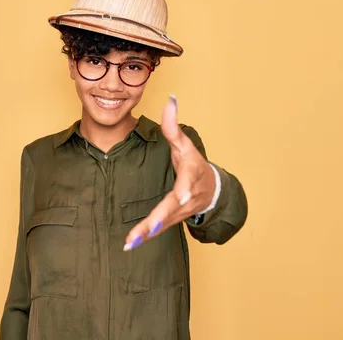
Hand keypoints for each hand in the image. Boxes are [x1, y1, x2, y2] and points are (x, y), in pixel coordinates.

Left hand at [123, 95, 215, 250]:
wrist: (212, 190)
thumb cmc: (195, 164)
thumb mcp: (185, 144)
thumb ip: (173, 125)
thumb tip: (170, 99)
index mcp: (191, 175)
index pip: (188, 181)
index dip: (186, 187)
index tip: (182, 194)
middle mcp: (188, 196)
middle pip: (173, 207)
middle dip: (159, 219)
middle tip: (147, 229)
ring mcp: (182, 210)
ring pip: (164, 222)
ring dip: (148, 233)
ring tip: (130, 242)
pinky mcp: (173, 219)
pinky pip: (159, 228)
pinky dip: (146, 236)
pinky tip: (131, 244)